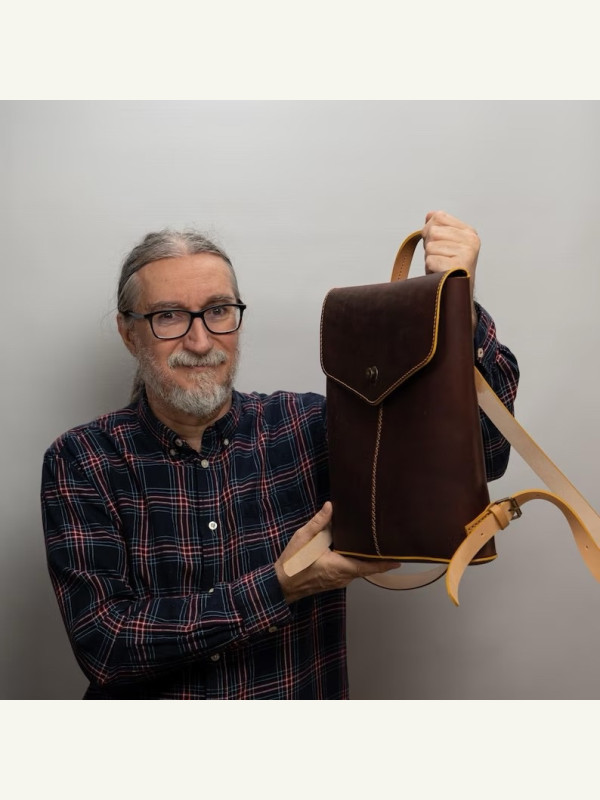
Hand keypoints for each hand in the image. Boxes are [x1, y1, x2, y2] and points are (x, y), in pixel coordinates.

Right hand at [274, 502, 399, 603]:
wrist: (281, 585)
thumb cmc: (292, 563)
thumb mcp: (303, 538)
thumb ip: (318, 522)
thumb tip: (330, 506)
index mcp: (339, 566)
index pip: (368, 566)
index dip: (384, 563)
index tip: (399, 559)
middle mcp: (342, 576)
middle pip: (367, 569)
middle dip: (380, 560)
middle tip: (392, 548)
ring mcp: (338, 581)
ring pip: (359, 571)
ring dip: (370, 562)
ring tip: (379, 549)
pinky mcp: (333, 580)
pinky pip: (351, 572)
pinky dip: (359, 564)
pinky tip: (358, 553)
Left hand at [422, 210, 479, 326]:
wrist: (457, 296)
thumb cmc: (449, 271)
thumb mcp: (445, 246)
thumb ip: (439, 228)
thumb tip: (430, 214)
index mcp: (469, 232)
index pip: (438, 217)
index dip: (430, 231)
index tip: (439, 246)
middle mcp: (471, 240)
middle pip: (432, 232)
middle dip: (429, 247)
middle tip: (440, 260)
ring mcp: (466, 253)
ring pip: (430, 247)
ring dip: (430, 260)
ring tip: (441, 268)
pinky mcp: (459, 265)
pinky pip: (430, 261)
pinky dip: (431, 270)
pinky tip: (442, 274)